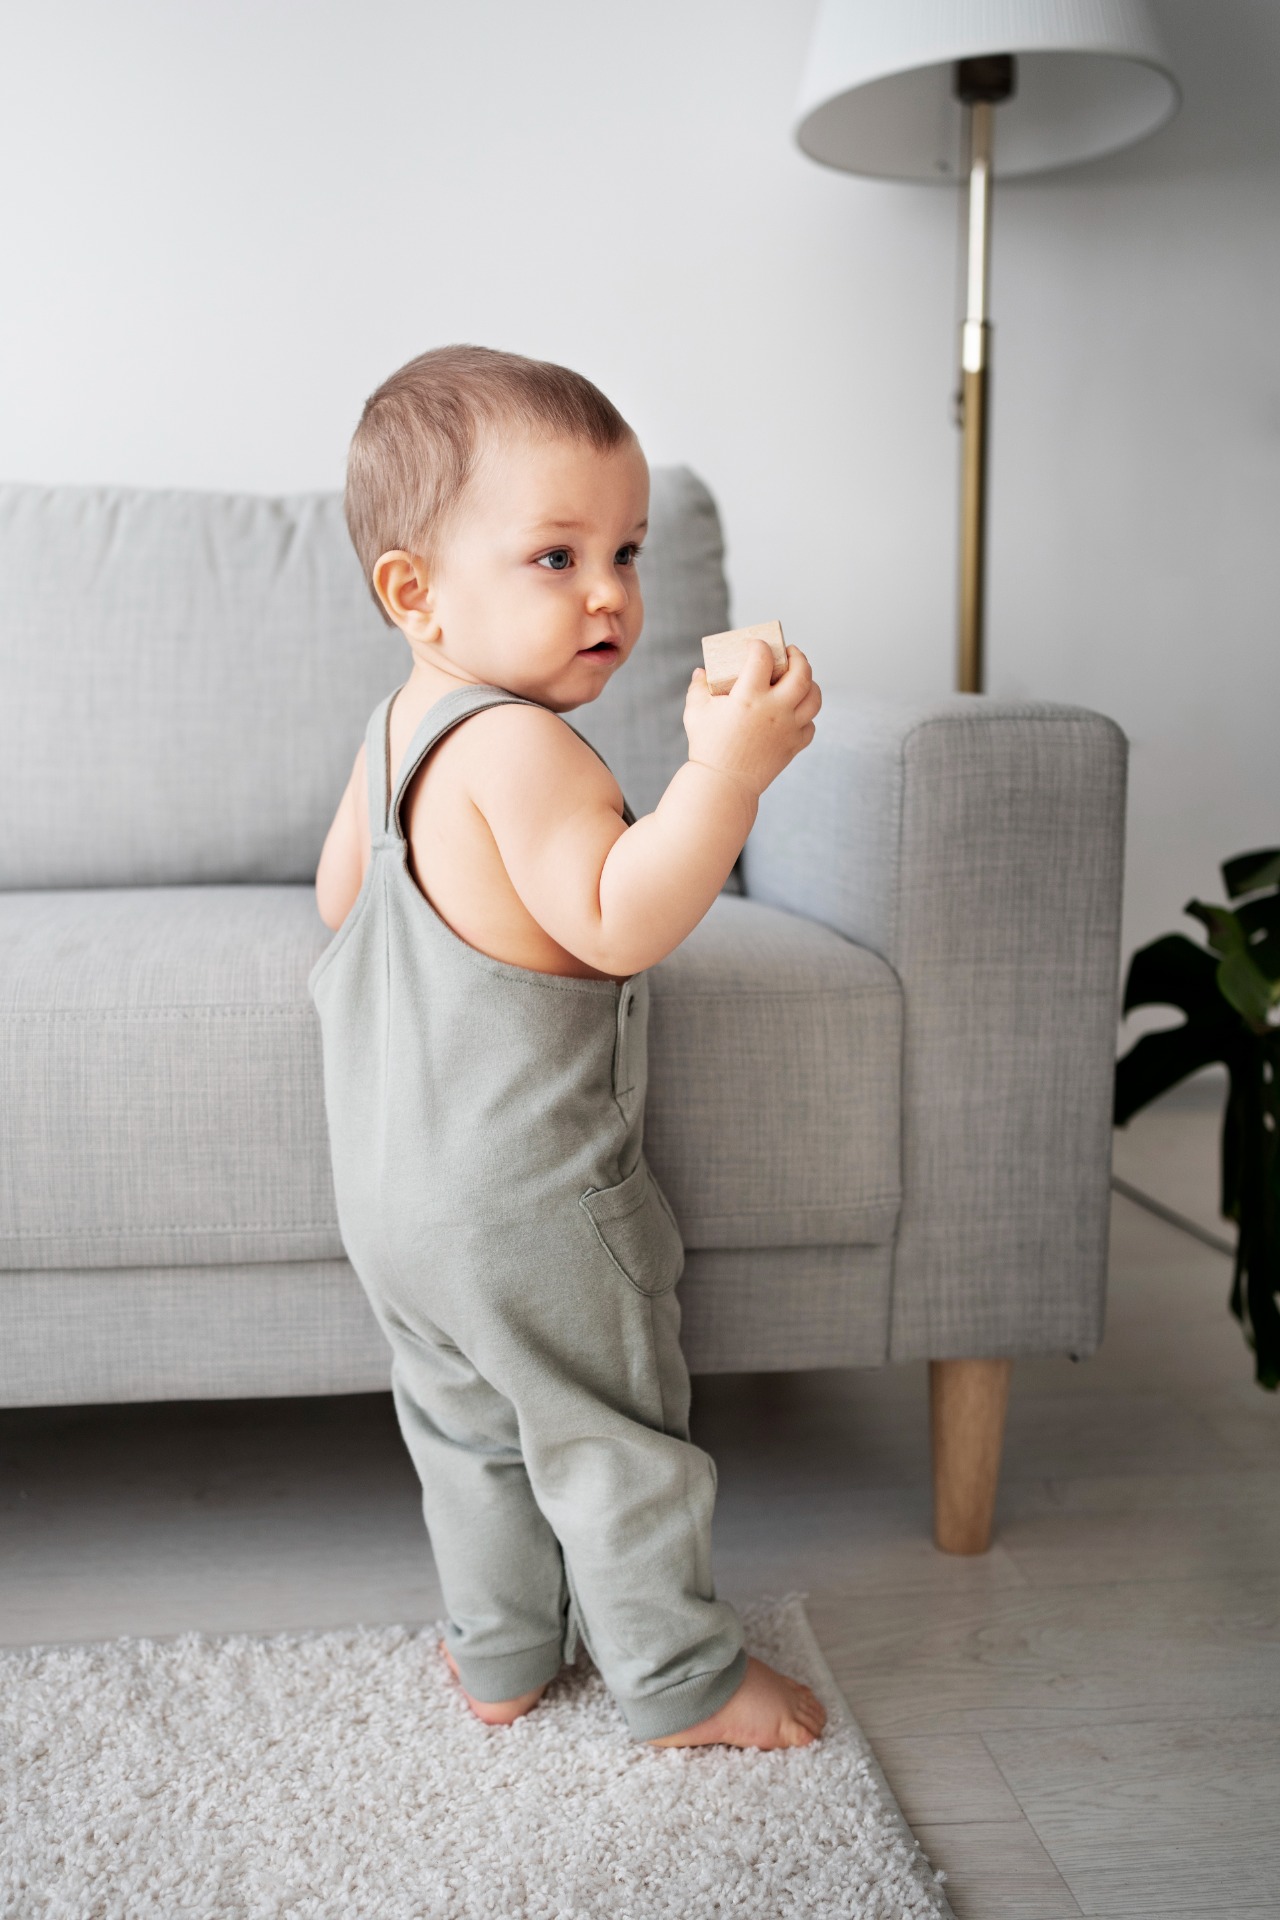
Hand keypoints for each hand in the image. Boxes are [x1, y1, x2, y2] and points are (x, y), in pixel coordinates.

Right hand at [683, 638, 820, 799]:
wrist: (723, 784)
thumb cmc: (706, 746)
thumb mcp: (695, 712)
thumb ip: (698, 687)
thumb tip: (703, 671)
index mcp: (749, 697)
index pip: (762, 657)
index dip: (759, 645)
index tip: (755, 646)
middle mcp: (774, 710)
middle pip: (801, 673)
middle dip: (798, 657)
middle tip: (790, 653)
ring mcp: (788, 728)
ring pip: (814, 698)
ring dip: (810, 683)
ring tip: (800, 679)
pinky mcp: (793, 746)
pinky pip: (810, 726)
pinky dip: (806, 716)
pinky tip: (795, 713)